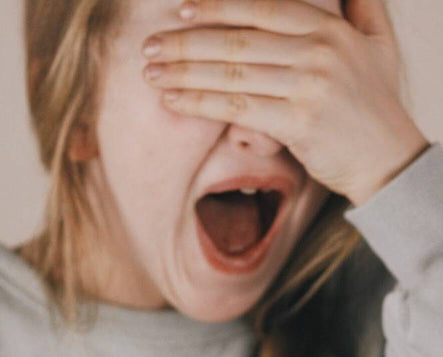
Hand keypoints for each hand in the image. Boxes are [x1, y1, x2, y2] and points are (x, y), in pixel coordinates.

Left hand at [141, 0, 430, 205]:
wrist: (388, 158)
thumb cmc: (376, 104)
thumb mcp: (378, 44)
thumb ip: (360, 7)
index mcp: (329, 27)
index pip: (261, 7)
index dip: (218, 7)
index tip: (182, 9)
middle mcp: (317, 50)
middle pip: (238, 40)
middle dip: (187, 42)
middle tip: (151, 45)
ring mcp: (307, 85)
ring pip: (232, 72)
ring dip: (185, 71)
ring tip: (151, 72)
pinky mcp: (297, 122)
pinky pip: (237, 107)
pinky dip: (200, 102)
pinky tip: (173, 99)